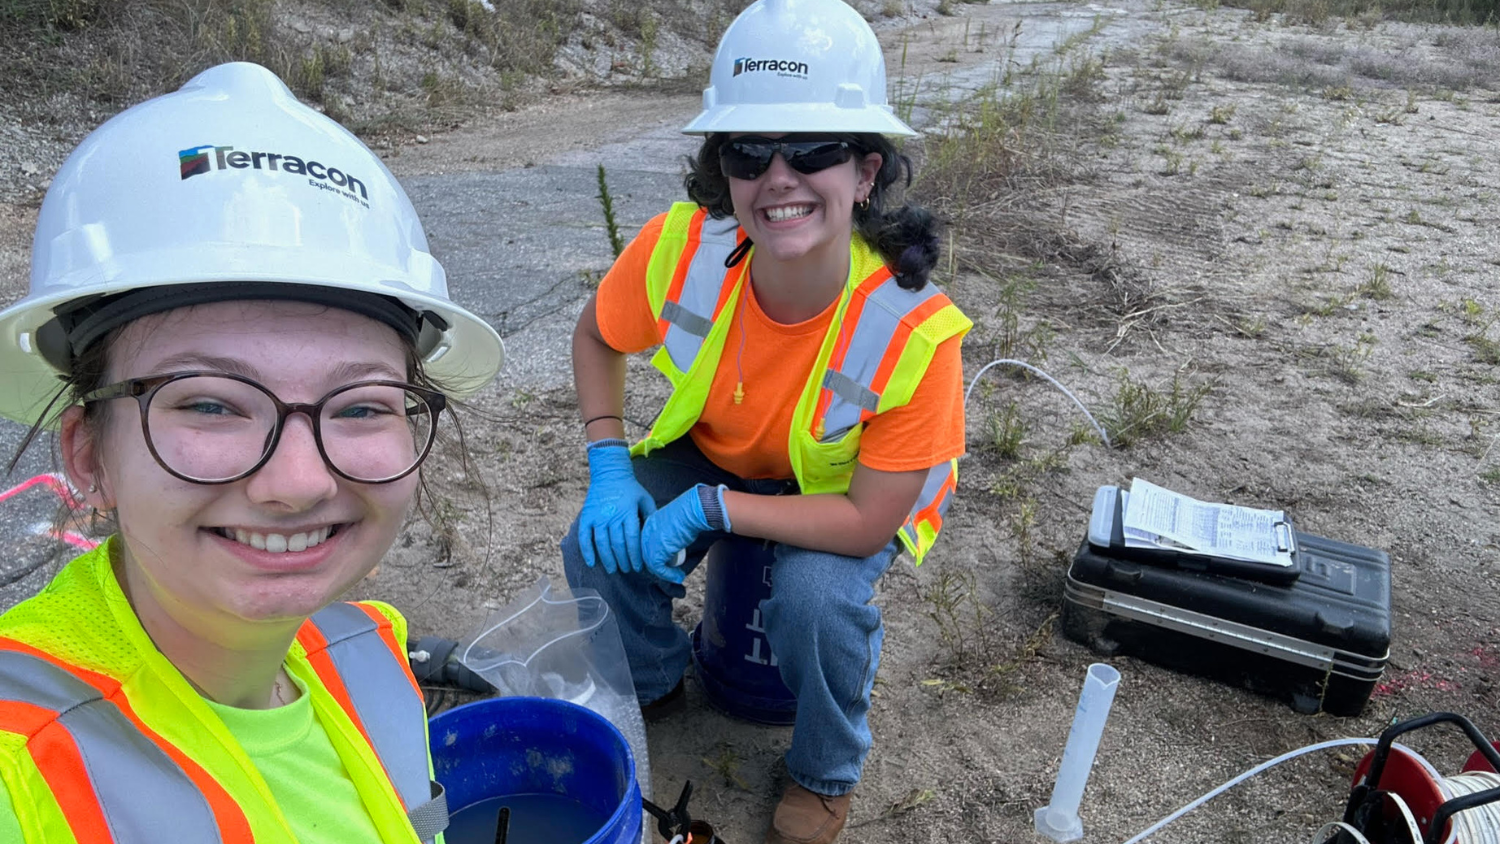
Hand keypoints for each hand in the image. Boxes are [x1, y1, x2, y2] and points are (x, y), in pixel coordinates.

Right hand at [578, 441, 655, 573]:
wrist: (610, 473)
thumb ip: (651, 517)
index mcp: (628, 511)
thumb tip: (657, 537)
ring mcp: (598, 516)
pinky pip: (585, 537)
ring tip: (613, 570)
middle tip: (628, 570)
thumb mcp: (645, 499)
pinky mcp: (587, 517)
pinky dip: (587, 551)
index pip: (632, 538)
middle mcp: (612, 515)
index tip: (639, 566)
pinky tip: (592, 563)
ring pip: (602, 543)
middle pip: (617, 543)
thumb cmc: (631, 489)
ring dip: (608, 559)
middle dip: (623, 560)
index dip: (636, 555)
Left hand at [641, 485, 721, 583]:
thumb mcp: (676, 523)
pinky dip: (669, 575)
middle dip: (659, 567)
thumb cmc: (689, 513)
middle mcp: (645, 534)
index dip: (657, 555)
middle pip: (647, 555)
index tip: (668, 562)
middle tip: (672, 572)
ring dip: (665, 573)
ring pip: (652, 565)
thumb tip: (676, 544)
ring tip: (678, 575)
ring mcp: (648, 544)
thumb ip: (671, 532)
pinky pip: (659, 569)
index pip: (648, 544)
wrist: (691, 512)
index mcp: (649, 524)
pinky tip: (678, 576)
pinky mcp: (654, 553)